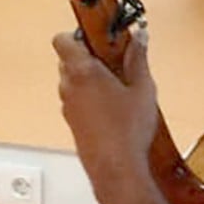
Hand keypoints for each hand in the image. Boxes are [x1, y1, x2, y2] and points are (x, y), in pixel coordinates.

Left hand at [53, 32, 158, 191]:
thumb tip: (139, 36)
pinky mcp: (71, 122)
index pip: (62, 39)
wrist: (117, 168)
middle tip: (113, 60)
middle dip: (87, 56)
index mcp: (82, 71)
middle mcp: (68, 86)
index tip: (98, 37)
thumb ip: (138, 58)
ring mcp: (67, 106)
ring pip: (71, 80)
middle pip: (67, 59)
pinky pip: (75, 100)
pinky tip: (111, 107)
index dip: (76, 35)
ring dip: (88, 78)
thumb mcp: (142, 88)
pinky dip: (88, 97)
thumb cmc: (128, 129)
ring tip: (116, 86)